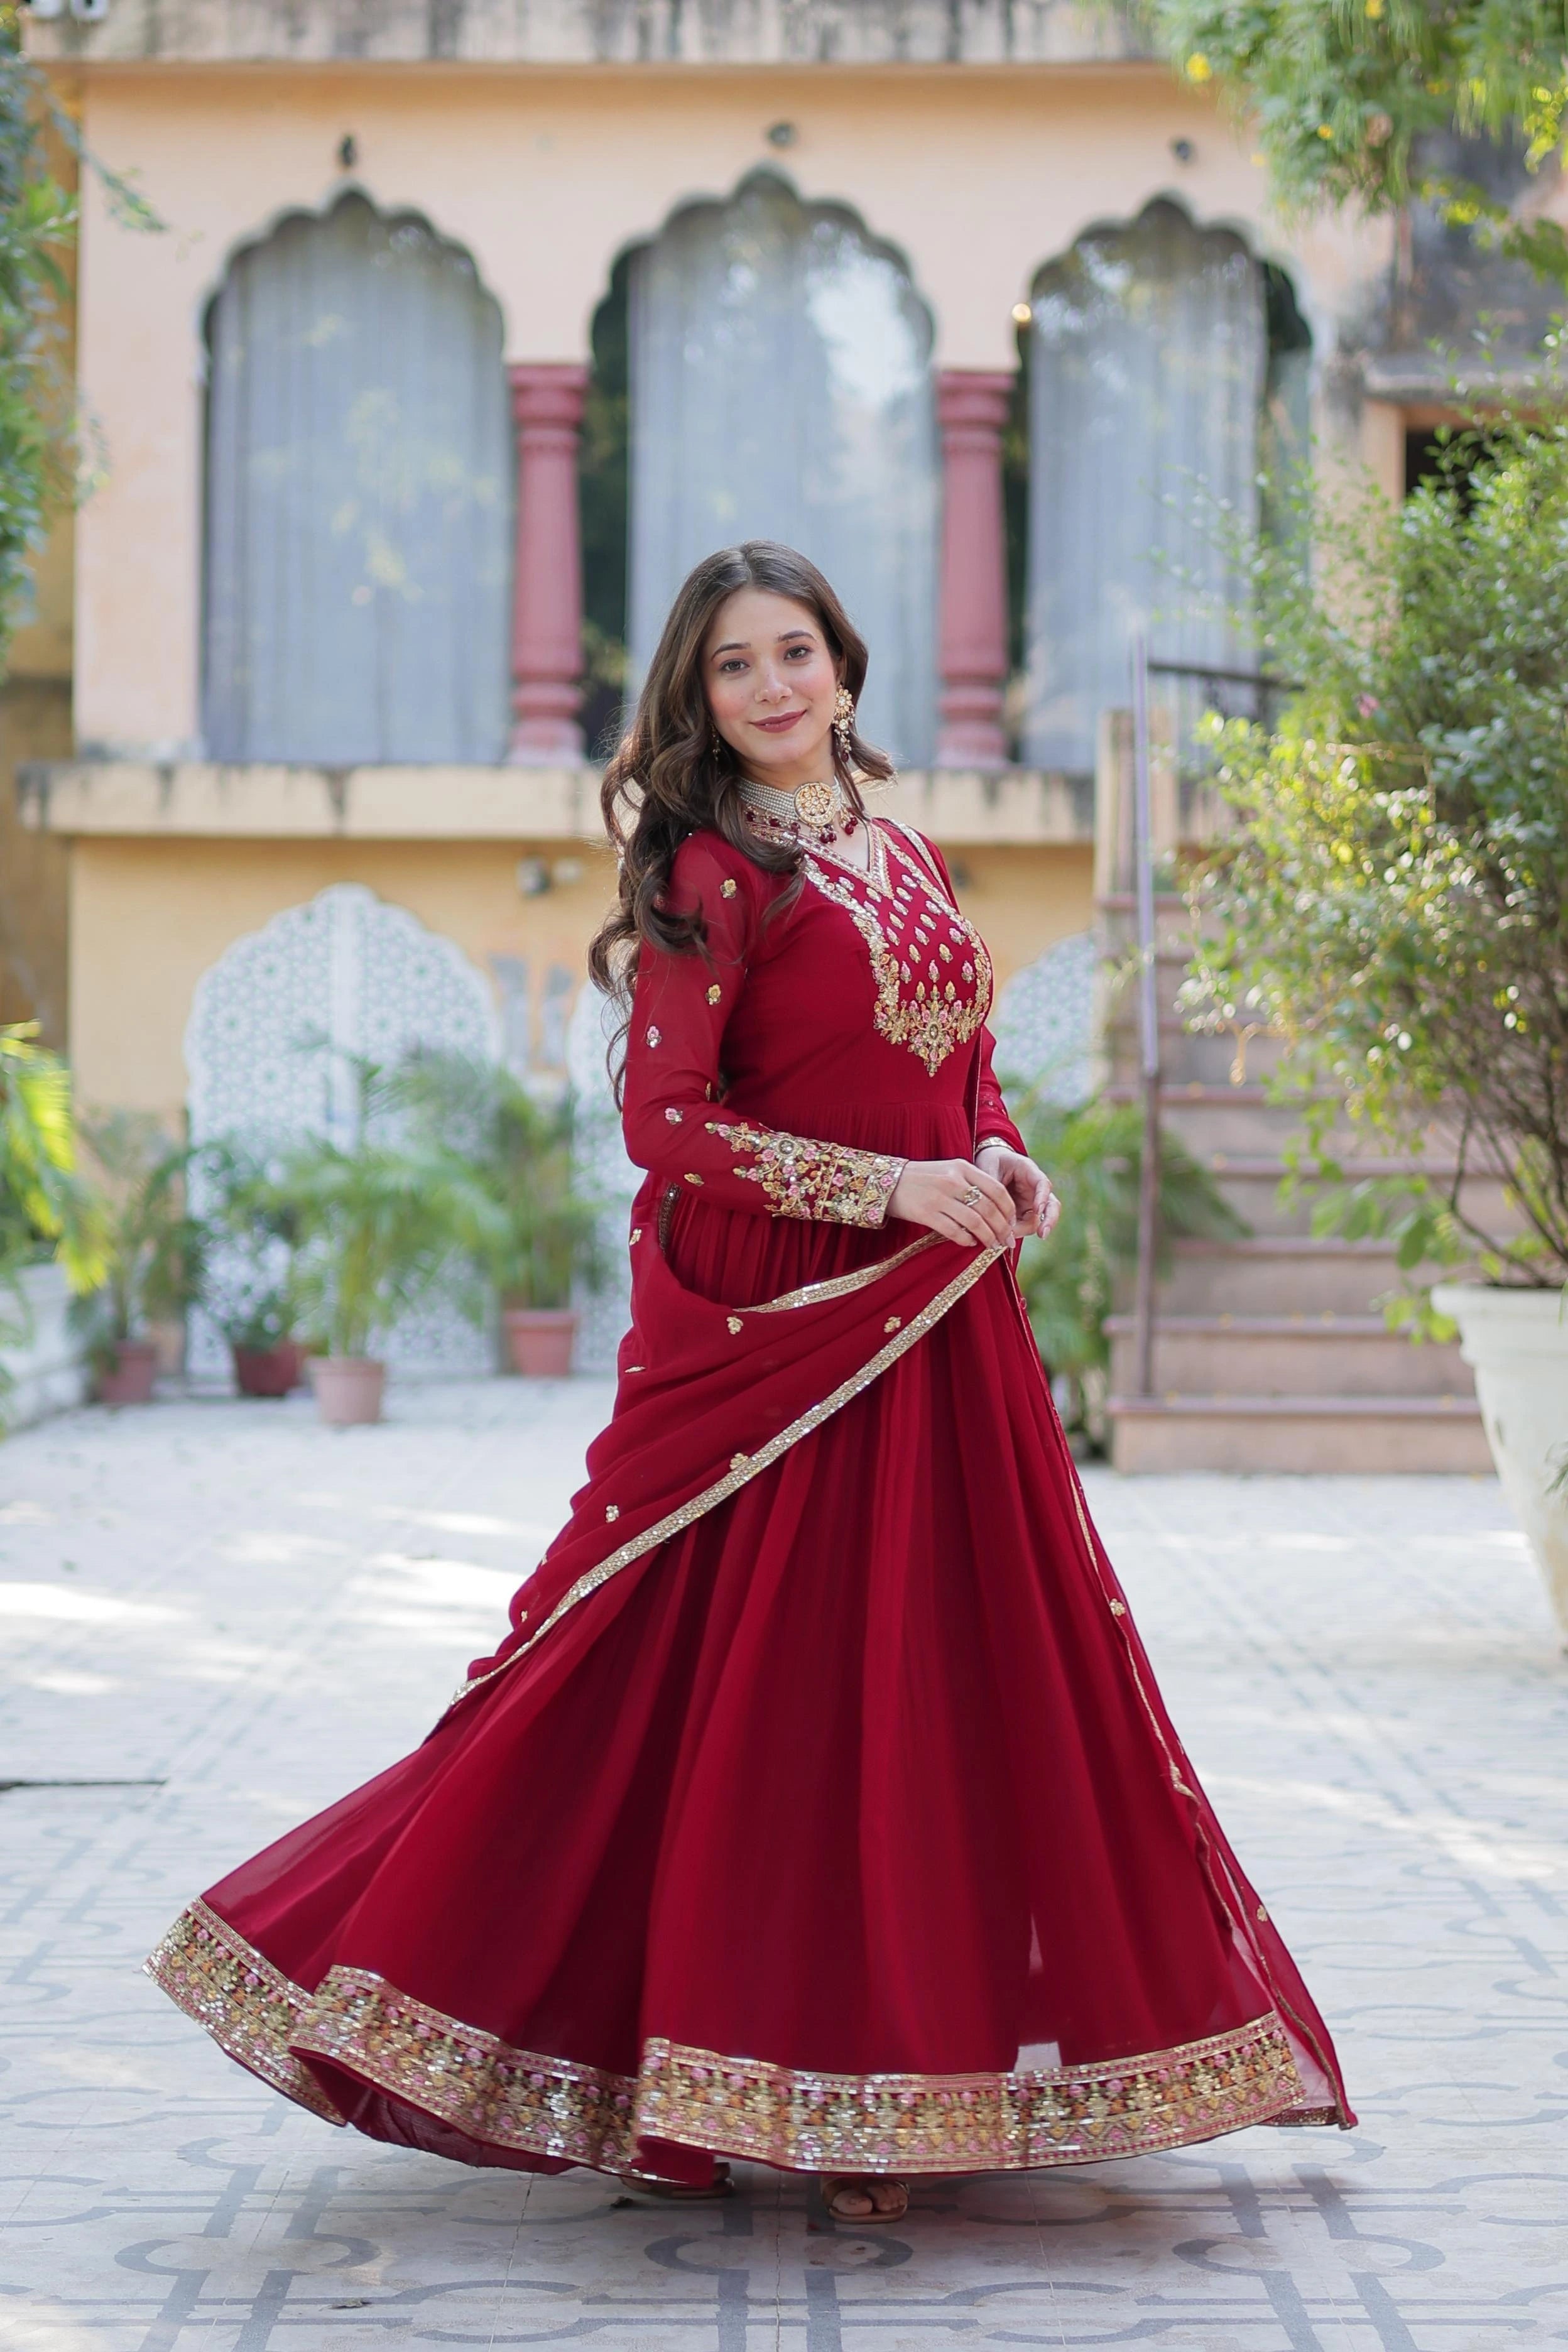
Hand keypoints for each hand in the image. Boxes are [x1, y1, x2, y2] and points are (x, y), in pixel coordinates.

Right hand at [886, 1157, 1015, 1247]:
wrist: (888, 1182)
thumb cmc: (923, 1178)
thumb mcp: (949, 1171)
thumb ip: (972, 1184)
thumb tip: (997, 1211)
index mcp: (962, 1167)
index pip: (997, 1189)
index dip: (1009, 1210)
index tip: (1012, 1223)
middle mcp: (953, 1181)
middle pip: (989, 1208)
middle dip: (1002, 1228)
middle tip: (1007, 1242)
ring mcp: (939, 1197)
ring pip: (975, 1222)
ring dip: (988, 1237)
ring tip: (992, 1246)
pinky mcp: (926, 1213)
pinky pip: (954, 1231)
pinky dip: (966, 1239)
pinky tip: (970, 1243)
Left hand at [975, 1142, 1059, 1240]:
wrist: (987, 1163)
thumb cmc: (989, 1161)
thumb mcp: (988, 1168)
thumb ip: (994, 1187)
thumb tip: (998, 1214)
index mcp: (1028, 1170)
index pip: (1042, 1183)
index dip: (1042, 1197)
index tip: (1038, 1209)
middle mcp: (1034, 1188)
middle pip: (1051, 1205)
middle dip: (1049, 1220)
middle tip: (1042, 1234)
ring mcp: (1031, 1202)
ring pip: (1038, 1220)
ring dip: (1024, 1230)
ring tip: (1005, 1236)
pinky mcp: (1023, 1213)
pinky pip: (1025, 1226)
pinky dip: (1016, 1233)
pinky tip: (1004, 1237)